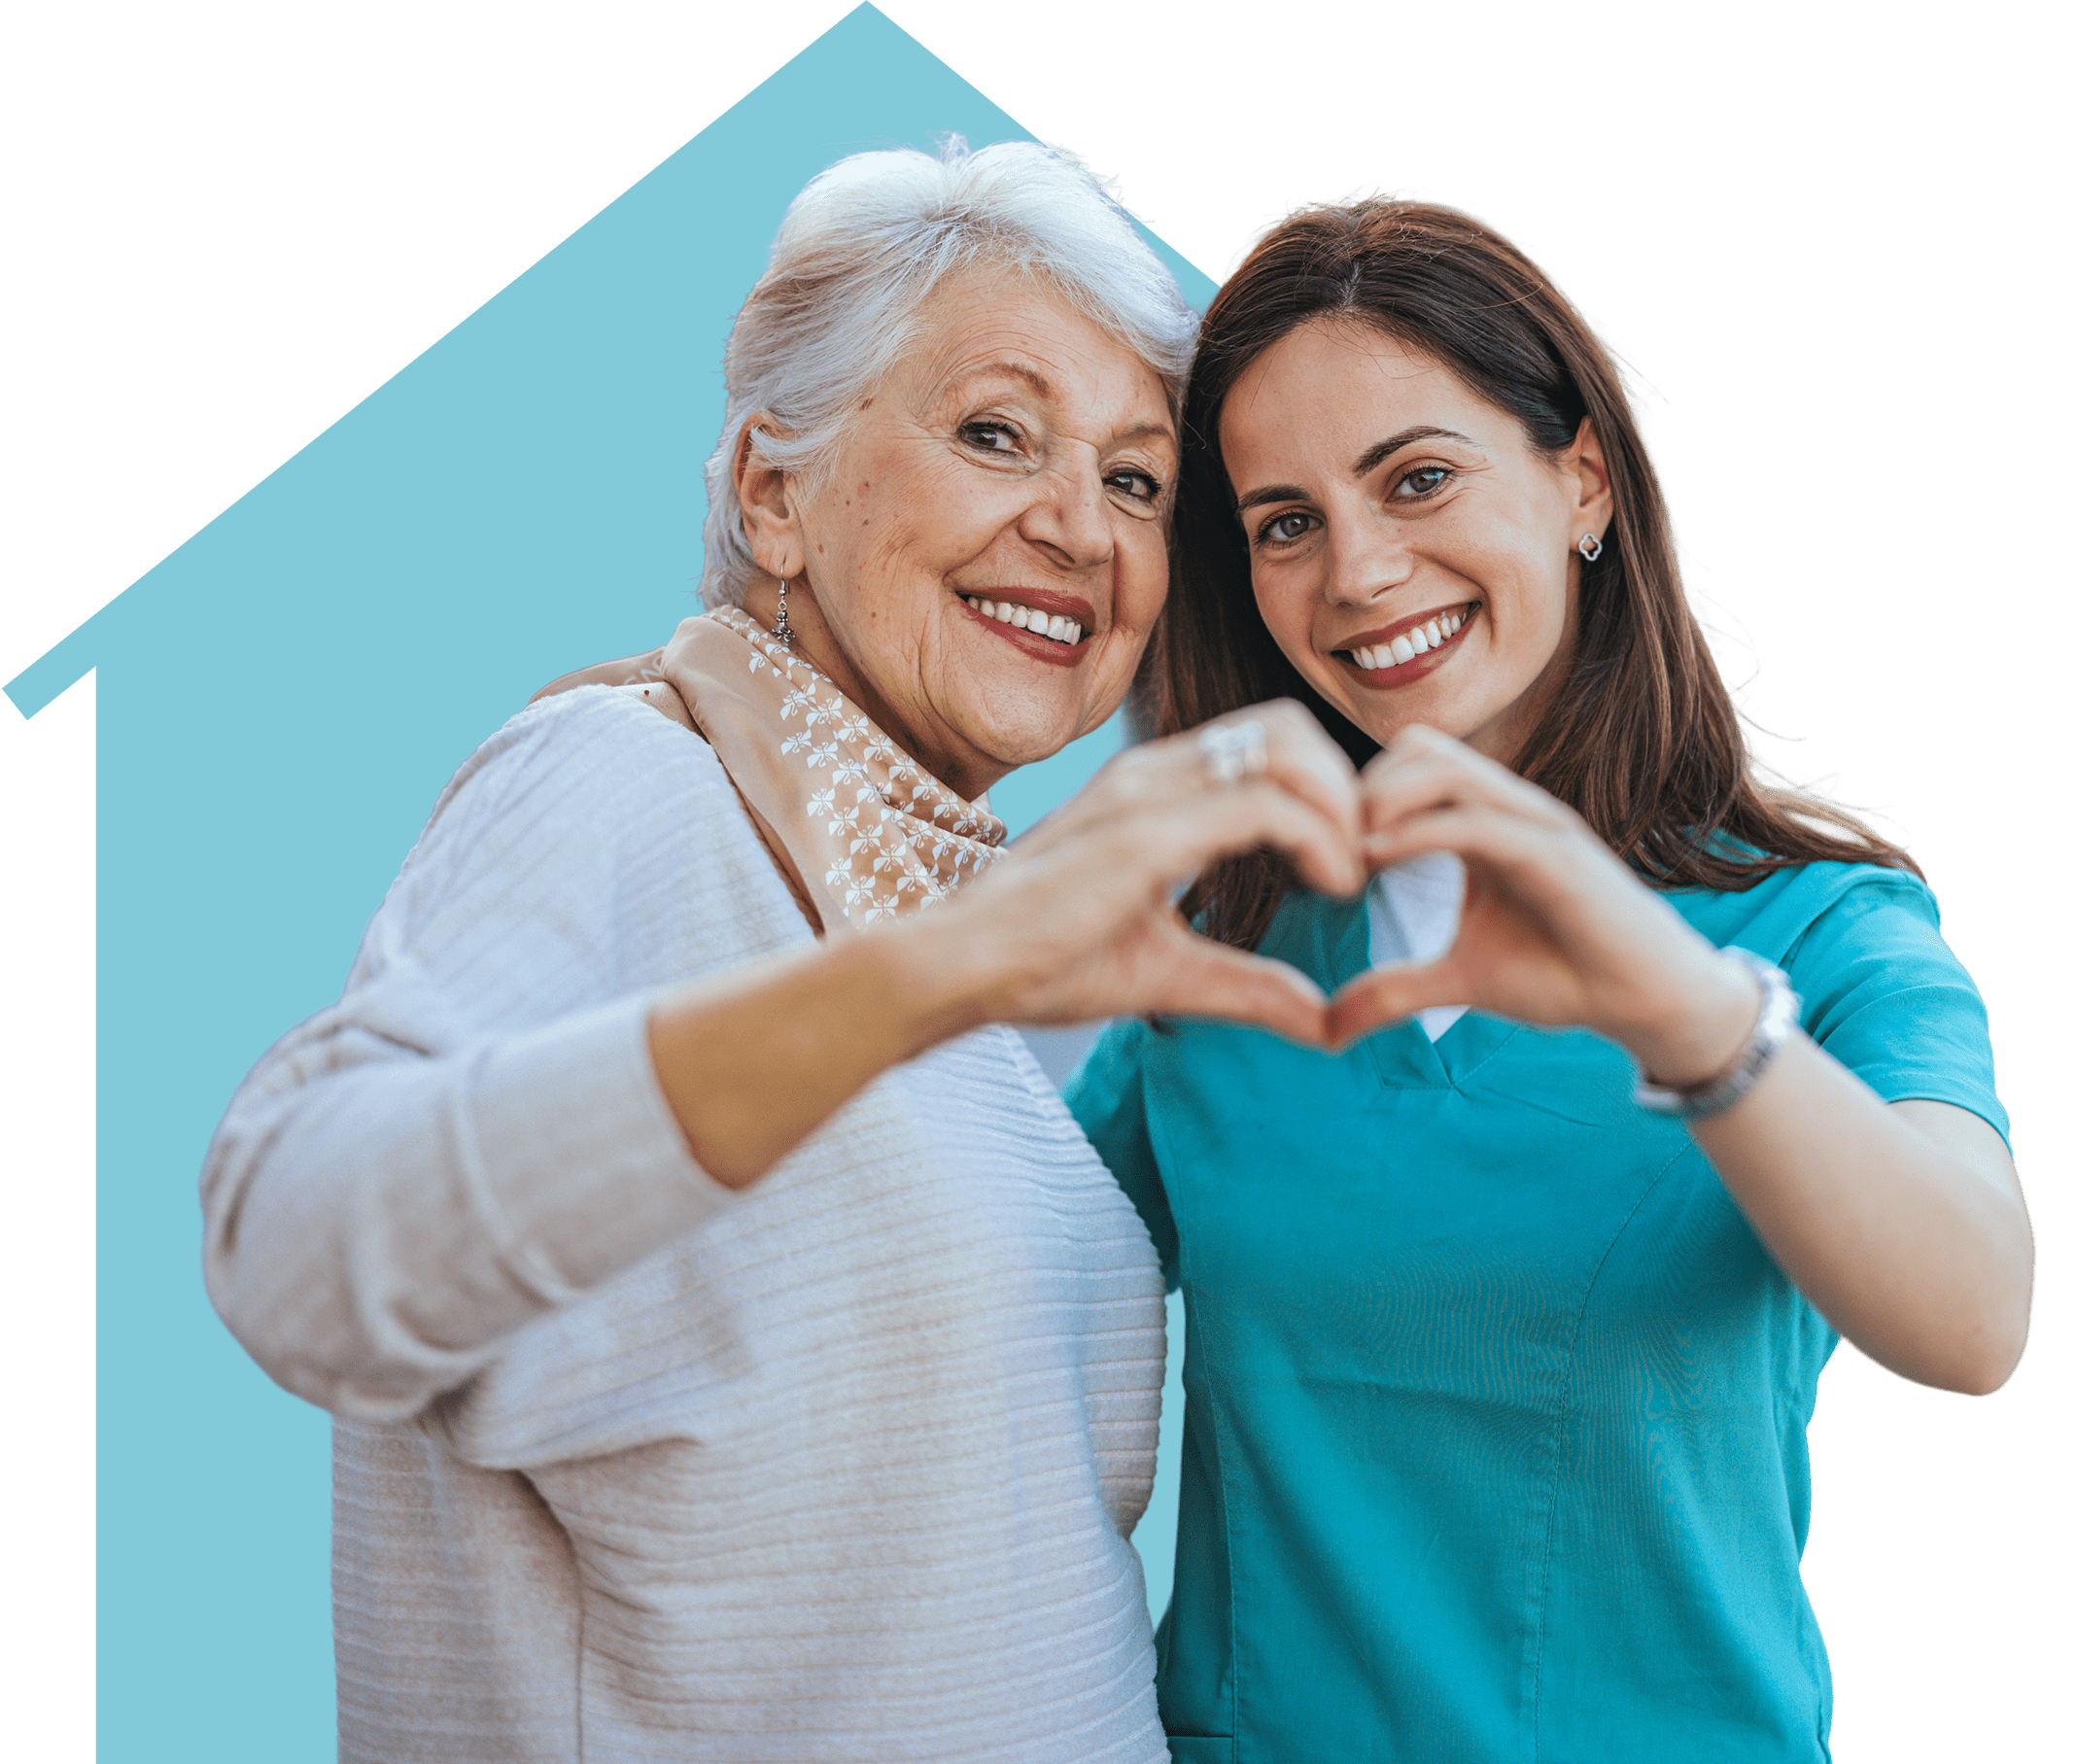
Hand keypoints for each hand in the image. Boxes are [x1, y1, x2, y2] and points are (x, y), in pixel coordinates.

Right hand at [918, 701, 1365, 1045]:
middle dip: (1343, 785)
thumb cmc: (1043, 963)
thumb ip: (1248, 986)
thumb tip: (1325, 1022)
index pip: (1266, 744)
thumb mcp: (1170, 971)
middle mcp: (1153, 773)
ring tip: (1348, 875)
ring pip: (1285, 748)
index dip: (1324, 793)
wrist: (961, 969)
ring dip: (1340, 807)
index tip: (1345, 866)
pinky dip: (1318, 838)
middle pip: (1286, 726)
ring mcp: (1148, 793)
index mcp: (1153, 791)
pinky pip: (1263, 804)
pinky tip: (1330, 888)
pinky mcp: (1146, 832)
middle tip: (1359, 861)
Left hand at [1328, 725, 1758, 1077]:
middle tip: (1326, 848)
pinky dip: (1418, 832)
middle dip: (1359, 786)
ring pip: (1444, 767)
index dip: (1354, 797)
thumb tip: (1328, 1029)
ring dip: (1380, 798)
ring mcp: (1533, 824)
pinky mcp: (1556, 854)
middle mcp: (1507, 809)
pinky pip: (1476, 821)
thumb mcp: (1457, 981)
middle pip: (1418, 747)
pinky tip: (1375, 860)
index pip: (1408, 765)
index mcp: (1481, 823)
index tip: (1318, 850)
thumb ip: (1393, 991)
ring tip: (1346, 853)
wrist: (1646, 1000)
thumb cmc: (1561, 975)